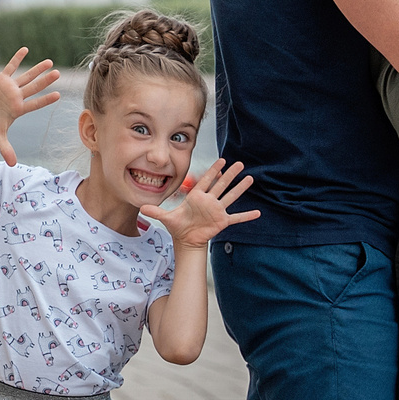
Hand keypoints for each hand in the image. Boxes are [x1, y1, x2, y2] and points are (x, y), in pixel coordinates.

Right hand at [0, 47, 61, 164]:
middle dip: (46, 80)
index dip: (46, 100)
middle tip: (58, 73)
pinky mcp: (1, 80)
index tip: (58, 95)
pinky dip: (17, 59)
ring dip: (37, 69)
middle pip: (34, 87)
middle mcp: (17, 97)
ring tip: (49, 62)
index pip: (35, 104)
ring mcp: (10, 87)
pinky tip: (25, 49)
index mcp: (19, 109)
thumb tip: (12, 165)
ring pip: (26, 76)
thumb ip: (6, 149)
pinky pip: (10, 67)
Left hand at [142, 159, 258, 246]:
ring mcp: (217, 211)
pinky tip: (257, 213)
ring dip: (240, 189)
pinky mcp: (222, 221)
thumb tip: (141, 208)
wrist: (186, 239)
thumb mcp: (166, 218)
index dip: (214, 170)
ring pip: (230, 197)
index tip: (222, 160)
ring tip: (250, 179)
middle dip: (230, 174)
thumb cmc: (178, 226)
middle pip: (221, 185)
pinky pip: (236, 218)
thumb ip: (156, 212)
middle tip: (239, 163)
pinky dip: (246, 216)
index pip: (207, 180)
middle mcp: (209, 201)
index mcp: (197, 197)